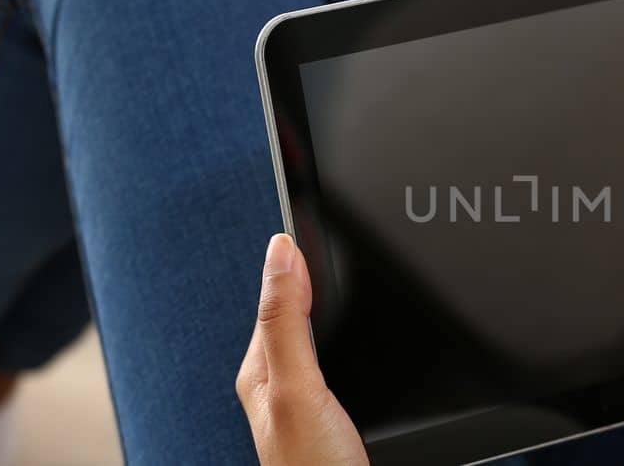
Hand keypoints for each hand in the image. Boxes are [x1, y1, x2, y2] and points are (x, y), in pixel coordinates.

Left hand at [236, 234, 369, 465]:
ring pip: (319, 335)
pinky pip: (339, 360)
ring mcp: (311, 400)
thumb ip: (287, 321)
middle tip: (324, 221)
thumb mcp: (297, 386)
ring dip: (331, 305)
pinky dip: (351, 336)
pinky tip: (362, 332)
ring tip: (335, 259)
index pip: (274, 292)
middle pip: (296, 310)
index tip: (304, 206)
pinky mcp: (338, 416)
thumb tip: (281, 251)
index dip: (291, 253)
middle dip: (312, 273)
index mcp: (261, 367)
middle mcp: (282, 381)